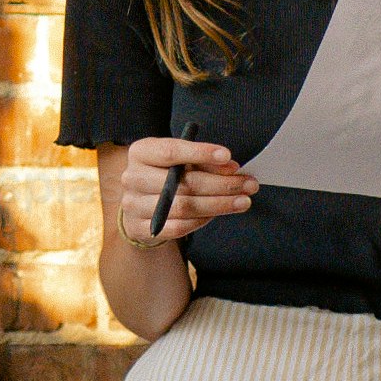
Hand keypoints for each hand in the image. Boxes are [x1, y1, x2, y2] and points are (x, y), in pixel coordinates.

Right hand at [116, 134, 258, 241]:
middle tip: (249, 184)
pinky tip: (219, 213)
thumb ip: (203, 162)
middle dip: (221, 184)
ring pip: (182, 207)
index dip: (200, 153)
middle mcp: (132, 177)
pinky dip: (202, 220)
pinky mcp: (139, 228)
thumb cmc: (165, 175)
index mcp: (141, 152)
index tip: (228, 156)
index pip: (170, 151)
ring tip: (243, 201)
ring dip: (218, 204)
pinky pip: (177, 227)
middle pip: (181, 183)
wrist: (140, 204)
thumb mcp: (181, 161)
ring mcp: (133, 205)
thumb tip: (232, 167)